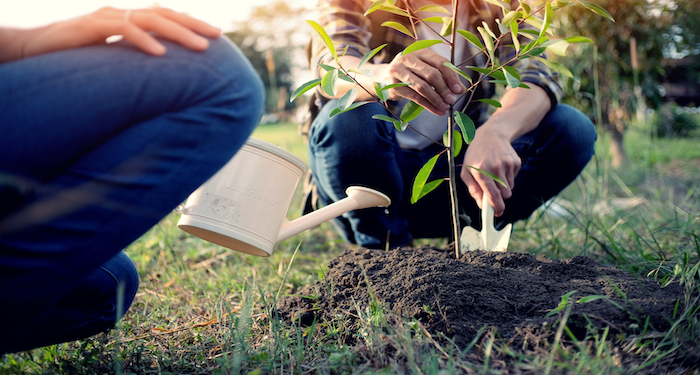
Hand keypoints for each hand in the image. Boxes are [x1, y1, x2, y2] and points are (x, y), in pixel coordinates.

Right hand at [19, 7, 220, 58]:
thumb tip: (160, 80)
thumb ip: (132, 64)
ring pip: (150, 19)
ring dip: (178, 34)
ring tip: (200, 48)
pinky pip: (123, 29)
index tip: (216, 35)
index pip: (164, 17)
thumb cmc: (71, 58)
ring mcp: (105, 17)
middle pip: (164, 14)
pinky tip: (161, 54)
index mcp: (127, 21)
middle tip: (218, 36)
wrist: (30, 49)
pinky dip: (144, 41)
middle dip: (193, 25)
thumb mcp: (109, 60)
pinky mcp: (90, 26)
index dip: (189, 24)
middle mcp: (120, 14)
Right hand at [380, 49, 465, 115]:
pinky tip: (437, 111)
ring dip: (436, 99)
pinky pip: (414, 97)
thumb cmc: (410, 73)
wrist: (383, 77)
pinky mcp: (393, 85)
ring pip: (422, 87)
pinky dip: (428, 105)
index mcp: (420, 51)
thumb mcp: (425, 69)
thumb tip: (460, 89)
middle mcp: (408, 58)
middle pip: (431, 74)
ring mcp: (398, 71)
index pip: (440, 62)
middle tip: (452, 100)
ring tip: (446, 107)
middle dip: (444, 89)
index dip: (451, 77)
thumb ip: (442, 76)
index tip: (459, 89)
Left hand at [460, 124, 520, 216]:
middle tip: (493, 190)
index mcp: (481, 171)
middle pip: (505, 195)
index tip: (497, 213)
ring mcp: (507, 164)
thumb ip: (473, 189)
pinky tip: (501, 167)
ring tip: (495, 174)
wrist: (492, 134)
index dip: (496, 207)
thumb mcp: (467, 170)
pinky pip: (514, 179)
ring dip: (503, 186)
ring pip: (510, 188)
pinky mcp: (516, 162)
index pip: (492, 194)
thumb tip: (481, 205)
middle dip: (500, 197)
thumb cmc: (476, 154)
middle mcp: (495, 167)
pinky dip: (508, 177)